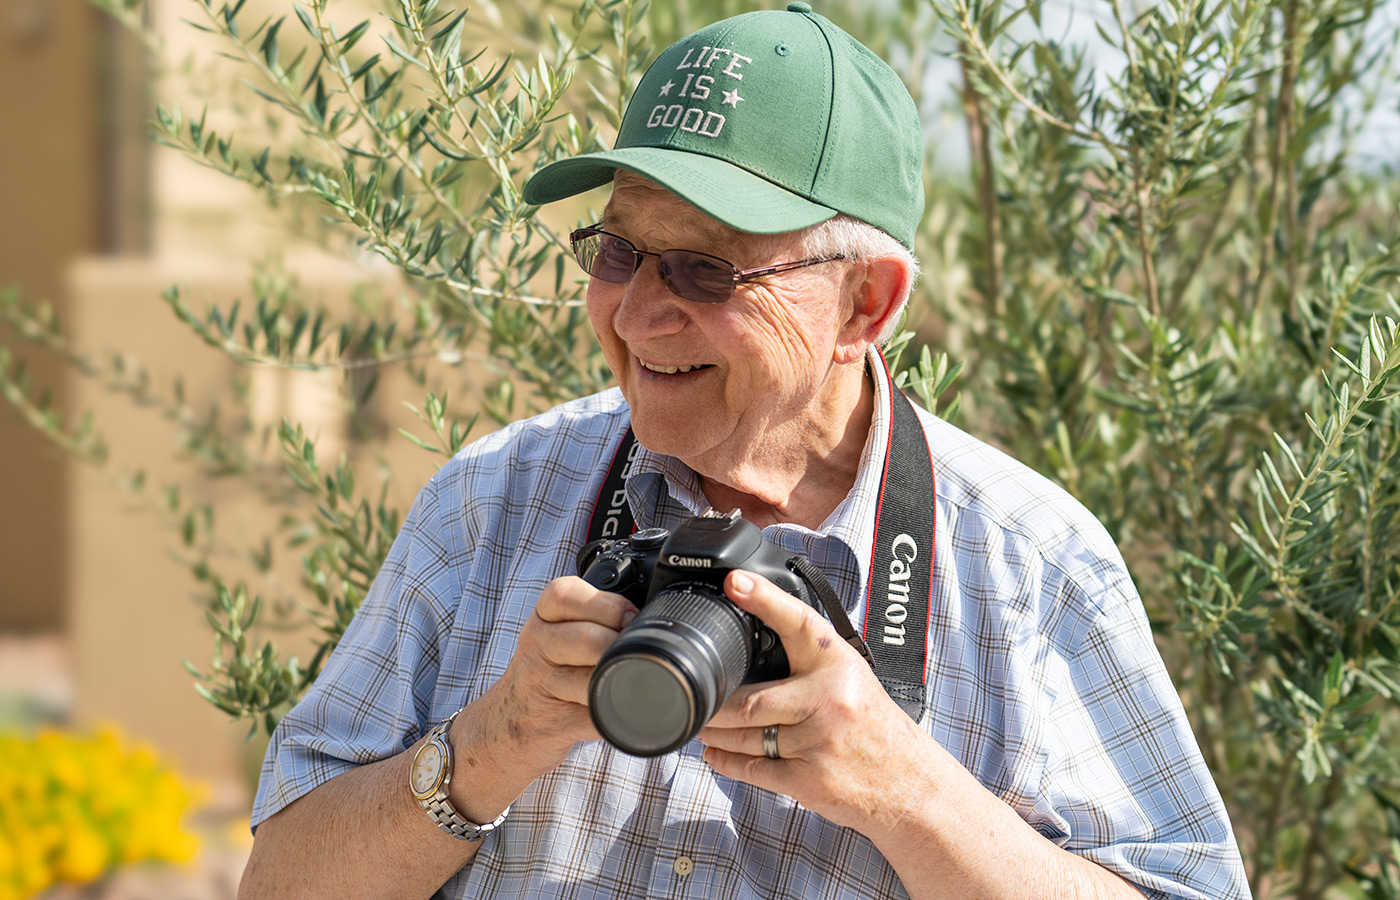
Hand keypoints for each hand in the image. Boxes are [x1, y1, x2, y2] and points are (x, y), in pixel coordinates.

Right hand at [447, 577, 635, 807]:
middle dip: (619, 645)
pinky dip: (617, 716)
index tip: (629, 617)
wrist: (501, 726)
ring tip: (629, 680)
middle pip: (586, 639)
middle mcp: (537, 648)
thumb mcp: (553, 634)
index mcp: (541, 619)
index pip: (566, 595)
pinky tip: (625, 711)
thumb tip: (645, 617)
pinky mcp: (553, 724)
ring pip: (591, 681)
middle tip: (635, 652)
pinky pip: (595, 718)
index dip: (607, 604)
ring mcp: (541, 688)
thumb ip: (589, 619)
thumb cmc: (543, 672)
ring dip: (618, 681)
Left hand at [698, 570, 935, 837]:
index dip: (765, 599)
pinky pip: (753, 769)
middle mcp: (829, 699)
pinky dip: (727, 762)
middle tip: (698, 695)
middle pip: (751, 699)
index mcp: (839, 665)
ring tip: (703, 724)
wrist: (911, 784)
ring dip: (716, 732)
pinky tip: (716, 754)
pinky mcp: (810, 779)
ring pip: (746, 736)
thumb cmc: (874, 726)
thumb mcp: (851, 679)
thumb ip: (811, 662)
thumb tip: (756, 645)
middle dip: (716, 703)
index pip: (799, 623)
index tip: (735, 581)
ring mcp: (818, 741)